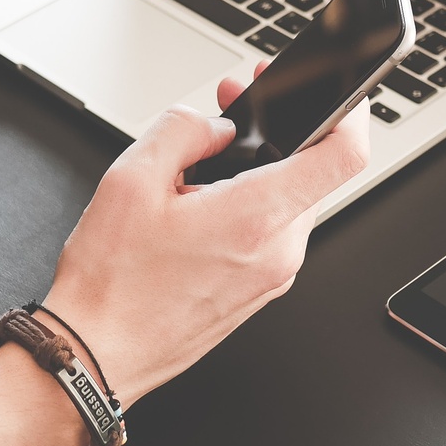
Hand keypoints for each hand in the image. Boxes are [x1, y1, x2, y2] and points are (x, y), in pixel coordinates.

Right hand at [41, 64, 369, 403]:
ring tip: (197, 167)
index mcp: (255, 218)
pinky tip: (198, 205)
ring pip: (288, 201)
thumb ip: (181, 130)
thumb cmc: (111, 284)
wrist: (96, 354)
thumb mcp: (130, 180)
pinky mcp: (258, 291)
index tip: (335, 92)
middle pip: (311, 172)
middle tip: (231, 108)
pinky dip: (247, 206)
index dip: (349, 111)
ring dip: (256, 170)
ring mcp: (271, 277)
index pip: (343, 155)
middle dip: (275, 132)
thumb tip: (215, 125)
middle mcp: (278, 252)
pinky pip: (270, 233)